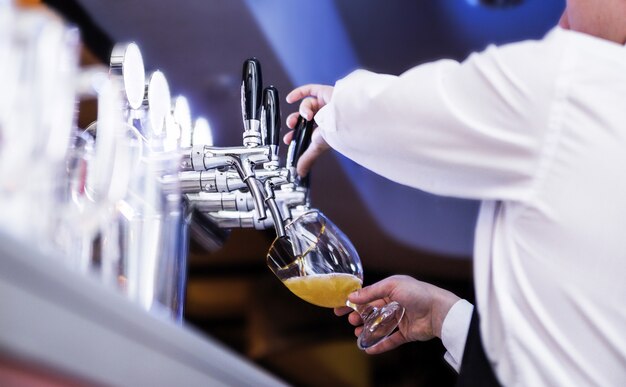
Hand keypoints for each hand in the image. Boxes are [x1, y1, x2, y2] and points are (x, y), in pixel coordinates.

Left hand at [284, 84, 333, 176]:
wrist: (345, 118)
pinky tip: (289, 99)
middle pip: (304, 117)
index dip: (295, 134)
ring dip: (302, 110)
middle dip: (295, 121)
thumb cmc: (338, 131)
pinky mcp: (325, 93)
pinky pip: (310, 89)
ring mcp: (325, 104)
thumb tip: (300, 172)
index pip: (306, 131)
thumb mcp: (316, 147)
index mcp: (323, 129)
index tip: (288, 139)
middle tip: (291, 125)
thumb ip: (307, 158)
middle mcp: (324, 116)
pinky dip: (298, 93)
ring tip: (306, 115)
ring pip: (307, 104)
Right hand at [334, 275, 460, 354]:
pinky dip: (380, 345)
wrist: (439, 311)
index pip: (368, 296)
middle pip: (372, 312)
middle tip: (350, 321)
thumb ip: (371, 292)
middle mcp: (395, 303)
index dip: (354, 302)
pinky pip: (391, 340)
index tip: (340, 307)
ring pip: (380, 326)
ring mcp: (401, 319)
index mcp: (391, 289)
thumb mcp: (392, 286)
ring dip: (367, 330)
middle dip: (360, 316)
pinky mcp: (406, 333)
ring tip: (358, 333)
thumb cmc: (418, 293)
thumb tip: (352, 297)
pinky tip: (369, 348)